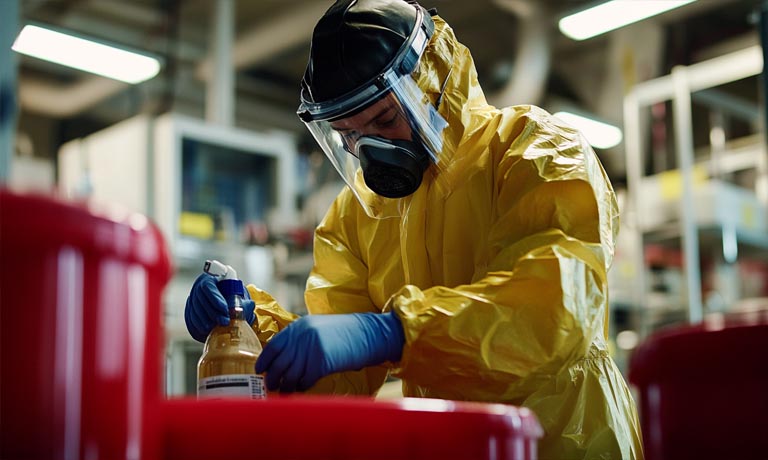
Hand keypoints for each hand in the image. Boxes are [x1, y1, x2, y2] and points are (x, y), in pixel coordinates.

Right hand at [184, 273, 255, 342]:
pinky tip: (205, 330)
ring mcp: (192, 297)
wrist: (219, 294)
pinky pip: (190, 317)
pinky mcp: (189, 308)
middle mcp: (198, 286)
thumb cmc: (229, 291)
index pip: (208, 287)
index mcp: (209, 278)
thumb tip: (249, 305)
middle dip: (213, 313)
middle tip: (224, 322)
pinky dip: (197, 325)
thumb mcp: (236, 291)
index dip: (216, 299)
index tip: (226, 309)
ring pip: (194, 310)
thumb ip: (242, 298)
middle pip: (201, 300)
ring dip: (204, 320)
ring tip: (214, 328)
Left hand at [255, 311, 403, 392]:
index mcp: (299, 327)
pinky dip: (302, 387)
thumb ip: (301, 340)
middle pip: (279, 363)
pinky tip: (303, 388)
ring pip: (290, 374)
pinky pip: (305, 380)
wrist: (368, 334)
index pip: (274, 345)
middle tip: (272, 386)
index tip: (261, 370)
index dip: (265, 360)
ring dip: (286, 386)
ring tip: (285, 392)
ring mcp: (311, 349)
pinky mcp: (321, 362)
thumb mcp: (319, 328)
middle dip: (273, 378)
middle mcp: (302, 337)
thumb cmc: (347, 333)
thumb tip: (285, 359)